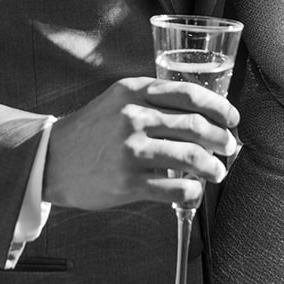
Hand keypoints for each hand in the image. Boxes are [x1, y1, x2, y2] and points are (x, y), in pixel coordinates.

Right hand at [43, 76, 239, 210]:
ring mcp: (130, 150)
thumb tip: (199, 114)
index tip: (232, 118)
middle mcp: (133, 117)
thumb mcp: (117, 101)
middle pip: (195, 125)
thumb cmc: (90, 131)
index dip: (219, 107)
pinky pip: (174, 188)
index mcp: (134, 92)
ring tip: (217, 172)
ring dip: (213, 166)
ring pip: (190, 156)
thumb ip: (152, 101)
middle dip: (221, 139)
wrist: (51, 160)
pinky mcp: (127, 181)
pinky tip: (194, 192)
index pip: (189, 94)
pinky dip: (192, 191)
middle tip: (229, 147)